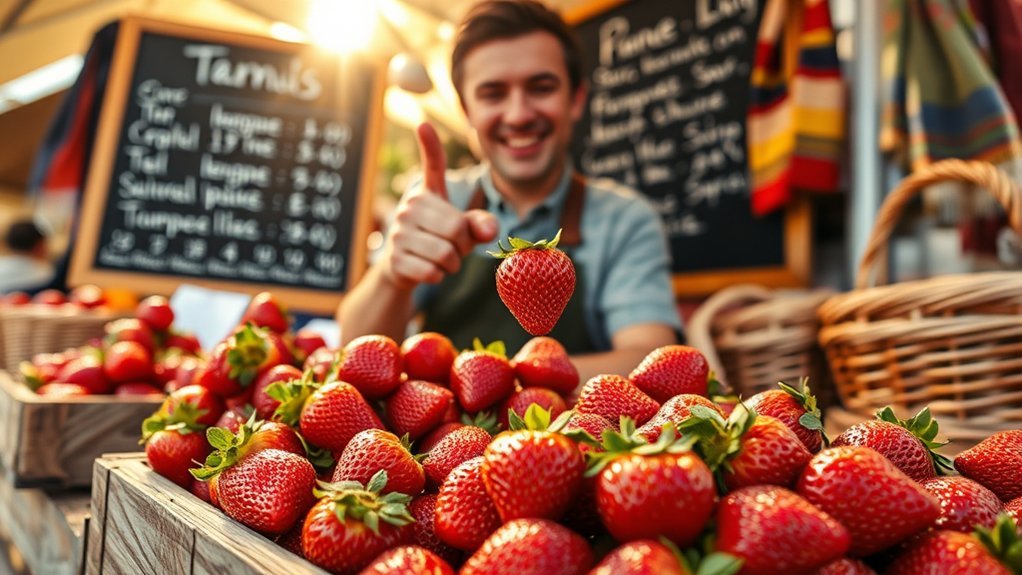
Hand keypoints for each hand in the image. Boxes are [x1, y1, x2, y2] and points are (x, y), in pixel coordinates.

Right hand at [379, 123, 497, 288]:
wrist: (404, 267)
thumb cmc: (439, 241)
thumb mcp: (464, 231)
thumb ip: (480, 225)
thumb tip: (491, 229)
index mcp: (428, 194)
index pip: (432, 166)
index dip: (430, 145)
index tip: (424, 124)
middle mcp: (410, 207)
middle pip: (456, 228)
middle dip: (463, 246)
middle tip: (453, 248)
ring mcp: (399, 232)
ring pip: (445, 253)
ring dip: (452, 264)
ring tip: (442, 260)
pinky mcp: (395, 258)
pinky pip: (431, 272)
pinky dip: (438, 276)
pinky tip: (428, 270)